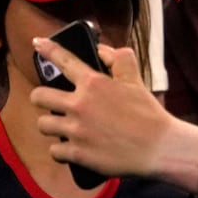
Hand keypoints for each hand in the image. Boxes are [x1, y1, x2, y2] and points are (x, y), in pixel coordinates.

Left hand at [30, 36, 188, 179]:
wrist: (159, 148)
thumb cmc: (149, 114)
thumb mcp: (136, 81)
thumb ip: (119, 60)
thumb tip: (101, 51)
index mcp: (94, 84)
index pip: (64, 60)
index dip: (48, 49)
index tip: (38, 43)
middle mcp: (79, 105)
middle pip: (39, 96)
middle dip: (42, 98)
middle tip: (53, 103)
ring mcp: (76, 130)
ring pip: (43, 124)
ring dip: (51, 125)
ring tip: (63, 127)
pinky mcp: (78, 153)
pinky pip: (54, 150)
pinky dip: (61, 150)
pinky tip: (72, 147)